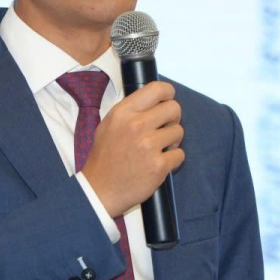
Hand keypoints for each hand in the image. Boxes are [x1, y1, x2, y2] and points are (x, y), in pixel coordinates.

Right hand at [80, 80, 183, 215]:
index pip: (157, 89)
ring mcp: (149, 146)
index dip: (168, 94)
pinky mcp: (159, 166)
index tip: (167, 102)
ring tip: (158, 149)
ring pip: (179, 132)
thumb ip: (131, 111)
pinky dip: (173, 160)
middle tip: (165, 129)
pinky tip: (159, 163)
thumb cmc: (104, 158)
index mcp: (123, 112)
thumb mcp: (109, 125)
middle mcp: (137, 125)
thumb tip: (156, 102)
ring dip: (172, 141)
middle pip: (174, 108)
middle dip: (173, 118)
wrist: (99, 190)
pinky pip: (180, 154)